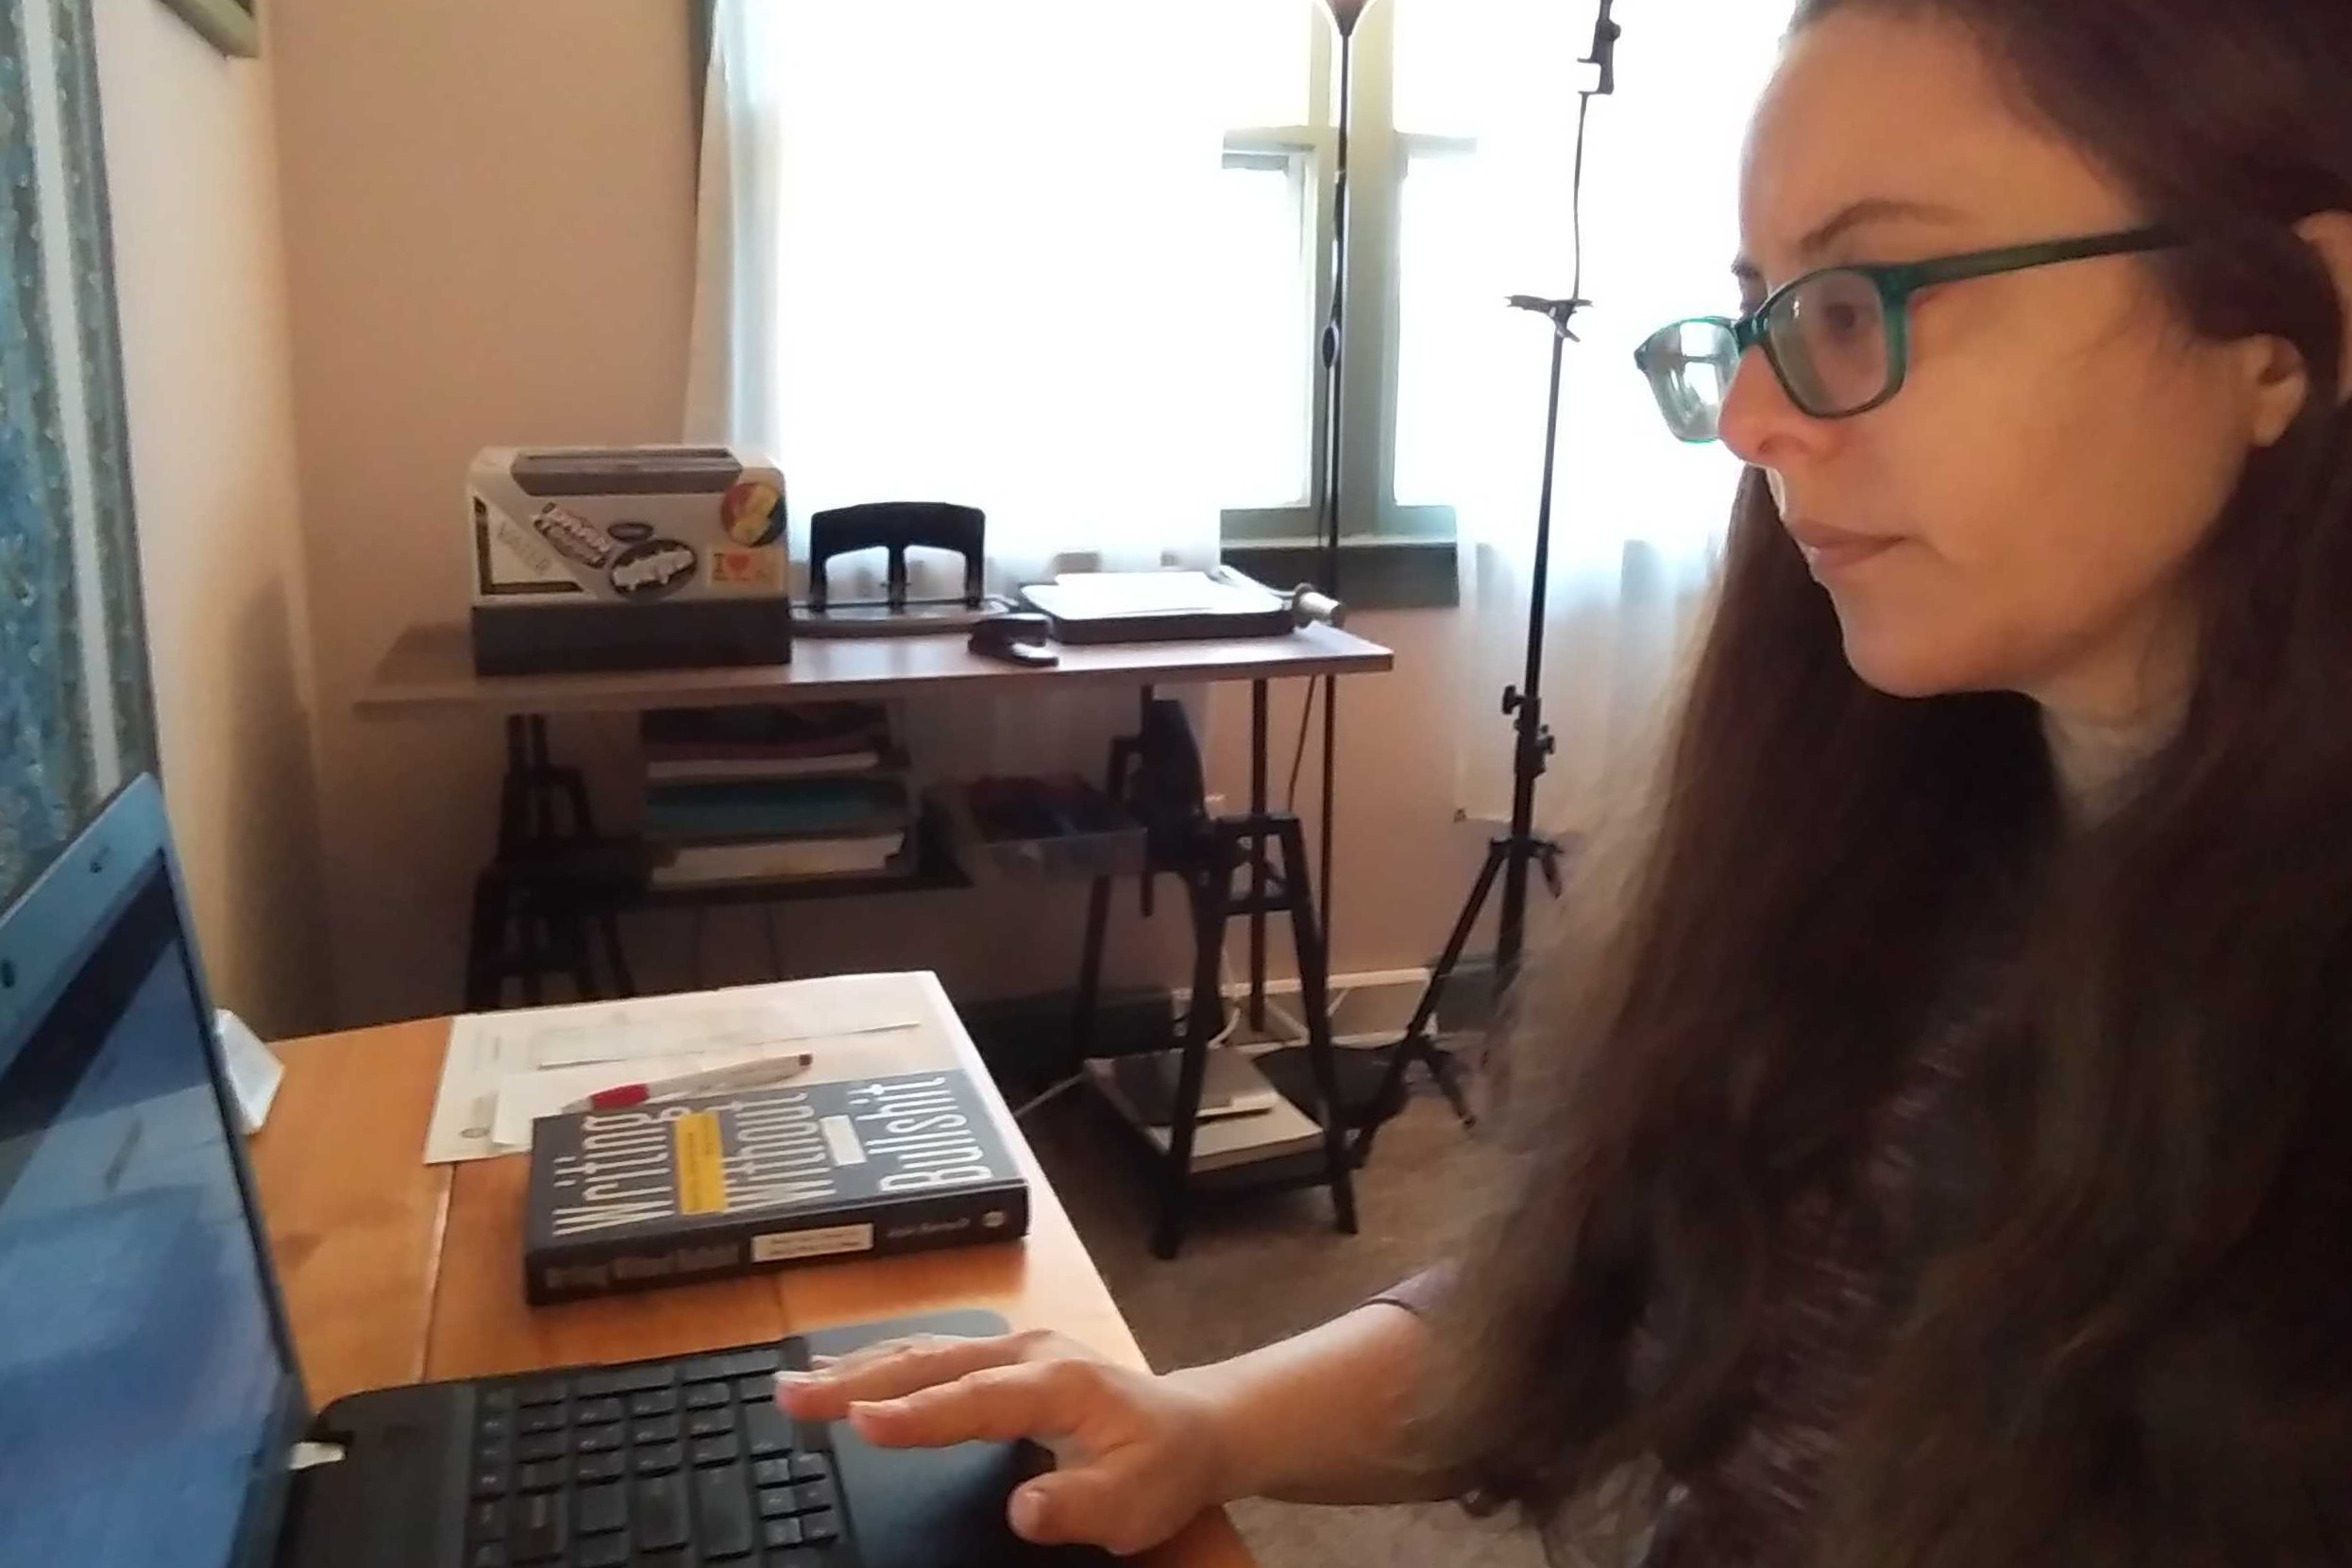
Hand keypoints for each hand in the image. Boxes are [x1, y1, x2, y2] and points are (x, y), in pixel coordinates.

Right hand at [773, 1329, 1232, 1554]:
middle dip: (857, 1380)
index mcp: (1059, 1383)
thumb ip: (1080, 1505)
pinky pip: (930, 1353)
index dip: (918, 1414)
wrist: (1192, 1426)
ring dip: (856, 1367)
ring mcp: (1012, 1348)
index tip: (859, 1423)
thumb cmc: (1162, 1467)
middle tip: (790, 1397)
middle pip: (932, 1364)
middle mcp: (1027, 1353)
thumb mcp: (1136, 1501)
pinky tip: (841, 1371)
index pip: (976, 1399)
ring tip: (794, 1385)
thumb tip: (1022, 1509)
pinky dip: (879, 1361)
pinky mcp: (1000, 1355)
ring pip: (922, 1352)